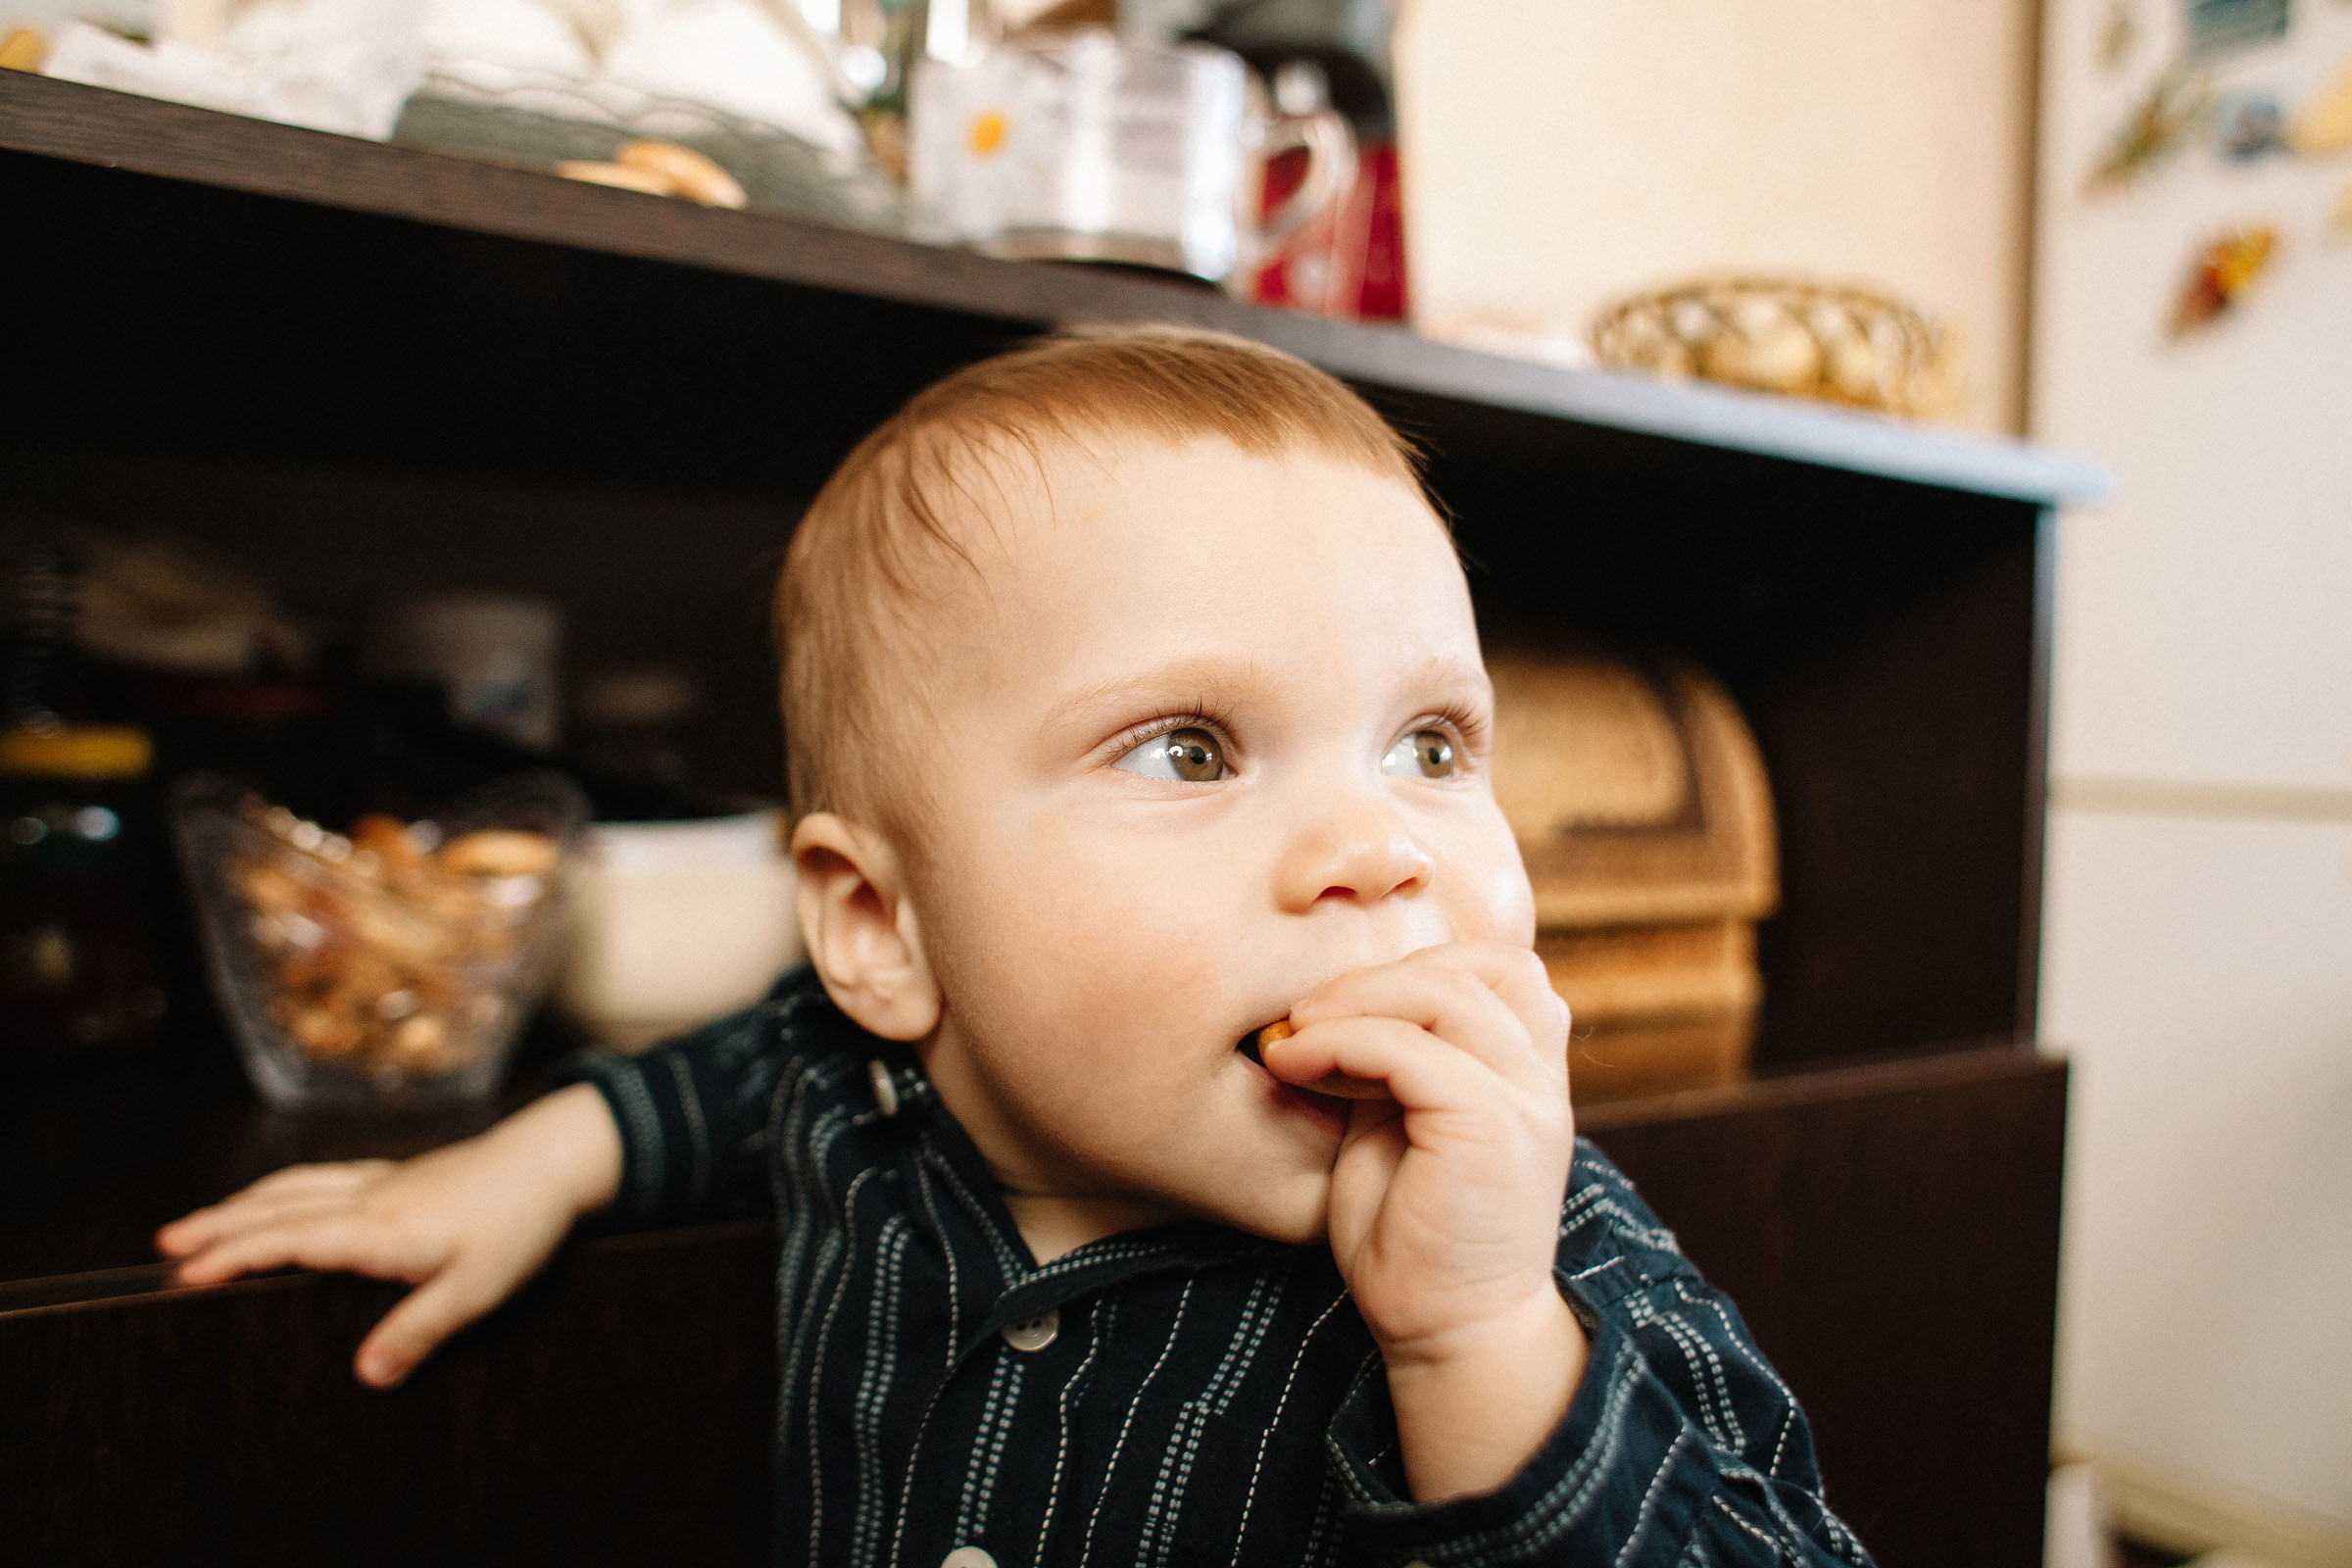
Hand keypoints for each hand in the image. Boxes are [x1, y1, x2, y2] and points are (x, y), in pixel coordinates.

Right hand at [154, 1083, 621, 1387]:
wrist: (552, 1161)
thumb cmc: (519, 1227)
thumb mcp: (476, 1290)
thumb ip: (419, 1331)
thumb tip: (365, 1374)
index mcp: (383, 1230)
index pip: (294, 1241)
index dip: (240, 1255)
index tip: (188, 1272)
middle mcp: (372, 1200)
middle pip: (282, 1209)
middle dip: (222, 1227)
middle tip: (166, 1245)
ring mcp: (384, 1182)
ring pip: (298, 1187)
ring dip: (246, 1203)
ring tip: (200, 1222)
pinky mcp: (400, 1175)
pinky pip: (325, 1176)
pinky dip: (286, 1187)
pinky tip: (278, 1196)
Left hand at [1260, 941, 1585, 1499]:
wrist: (1449, 1336)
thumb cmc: (1411, 1245)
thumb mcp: (1393, 1130)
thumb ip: (1385, 1067)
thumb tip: (1326, 1010)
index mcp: (1528, 1076)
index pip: (1501, 969)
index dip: (1417, 967)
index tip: (1336, 1008)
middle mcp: (1541, 1080)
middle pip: (1484, 965)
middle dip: (1386, 972)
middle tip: (1309, 1011)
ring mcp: (1526, 1103)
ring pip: (1449, 994)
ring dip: (1357, 1000)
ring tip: (1298, 1034)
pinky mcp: (1492, 1129)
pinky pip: (1412, 1051)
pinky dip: (1344, 1043)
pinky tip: (1297, 1064)